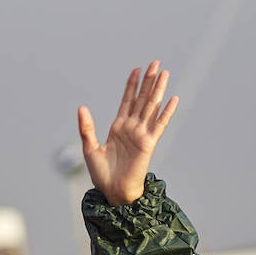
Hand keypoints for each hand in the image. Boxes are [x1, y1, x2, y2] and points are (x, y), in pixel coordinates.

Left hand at [77, 61, 177, 205]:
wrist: (113, 191)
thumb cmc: (102, 174)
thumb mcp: (90, 148)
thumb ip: (87, 128)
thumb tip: (81, 108)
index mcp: (118, 127)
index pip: (127, 101)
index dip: (131, 85)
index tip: (136, 69)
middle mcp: (132, 128)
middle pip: (142, 99)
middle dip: (148, 81)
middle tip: (155, 63)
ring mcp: (141, 134)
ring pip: (151, 107)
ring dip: (158, 90)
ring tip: (164, 73)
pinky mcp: (149, 143)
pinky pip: (159, 124)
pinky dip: (167, 112)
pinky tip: (173, 99)